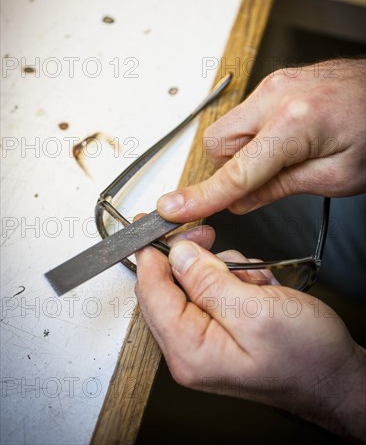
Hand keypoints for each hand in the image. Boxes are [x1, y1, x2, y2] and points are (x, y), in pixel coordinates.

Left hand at [135, 229, 365, 441]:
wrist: (336, 377)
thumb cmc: (307, 359)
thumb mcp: (257, 312)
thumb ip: (209, 281)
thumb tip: (177, 254)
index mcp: (190, 351)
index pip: (151, 292)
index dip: (153, 253)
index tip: (157, 226)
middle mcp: (190, 349)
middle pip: (169, 285)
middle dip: (199, 261)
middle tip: (216, 245)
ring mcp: (204, 341)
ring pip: (195, 281)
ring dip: (226, 270)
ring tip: (257, 285)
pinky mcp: (220, 330)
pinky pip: (214, 289)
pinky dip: (237, 279)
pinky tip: (259, 290)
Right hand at [157, 59, 365, 221]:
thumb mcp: (339, 176)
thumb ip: (282, 187)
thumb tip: (242, 200)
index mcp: (294, 122)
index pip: (235, 171)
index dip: (202, 196)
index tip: (174, 209)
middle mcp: (276, 95)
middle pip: (218, 144)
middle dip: (232, 169)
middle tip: (267, 179)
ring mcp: (274, 84)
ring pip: (230, 130)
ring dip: (246, 153)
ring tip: (287, 157)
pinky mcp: (276, 81)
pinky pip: (246, 116)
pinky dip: (256, 137)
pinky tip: (288, 141)